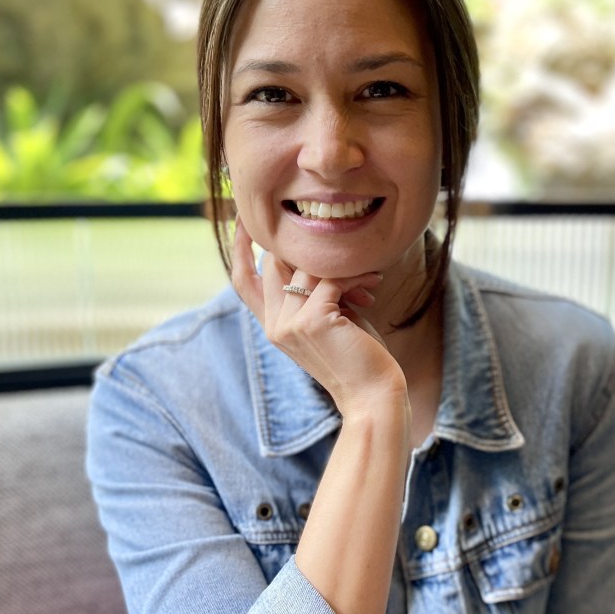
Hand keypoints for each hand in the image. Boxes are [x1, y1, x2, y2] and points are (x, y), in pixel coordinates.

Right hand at [231, 219, 407, 416]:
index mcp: (273, 326)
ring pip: (308, 269)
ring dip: (344, 267)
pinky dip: (356, 279)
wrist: (373, 395)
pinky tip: (374, 285)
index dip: (240, 247)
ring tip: (371, 277)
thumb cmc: (358, 355)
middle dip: (302, 246)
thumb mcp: (328, 318)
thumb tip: (312, 254)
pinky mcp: (312, 321)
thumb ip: (312, 290)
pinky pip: (332, 280)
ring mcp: (289, 324)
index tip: (244, 219)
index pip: (244, 280)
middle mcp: (274, 325)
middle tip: (337, 238)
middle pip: (274, 264)